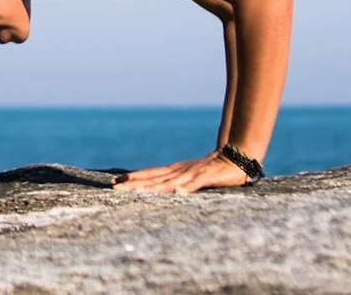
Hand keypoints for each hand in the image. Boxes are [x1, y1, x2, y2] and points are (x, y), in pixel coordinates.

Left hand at [113, 150, 251, 193]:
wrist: (236, 157)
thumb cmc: (212, 170)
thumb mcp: (191, 177)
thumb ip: (177, 183)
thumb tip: (161, 190)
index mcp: (175, 171)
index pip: (150, 174)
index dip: (133, 178)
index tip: (115, 182)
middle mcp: (180, 171)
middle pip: (153, 178)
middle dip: (133, 183)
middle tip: (114, 187)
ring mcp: (192, 173)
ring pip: (168, 181)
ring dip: (151, 187)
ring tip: (135, 191)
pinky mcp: (207, 177)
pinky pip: (195, 184)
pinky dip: (185, 188)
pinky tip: (176, 193)